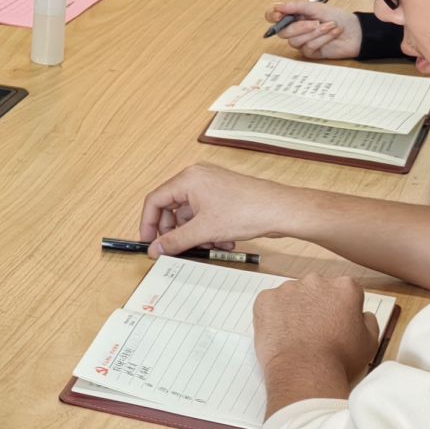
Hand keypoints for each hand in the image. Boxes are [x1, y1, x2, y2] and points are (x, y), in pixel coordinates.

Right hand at [138, 161, 305, 254]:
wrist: (281, 210)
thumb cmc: (248, 209)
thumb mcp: (204, 231)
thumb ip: (175, 241)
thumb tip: (156, 249)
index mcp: (188, 179)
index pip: (155, 200)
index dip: (148, 223)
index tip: (149, 242)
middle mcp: (197, 178)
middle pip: (172, 209)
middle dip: (176, 233)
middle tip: (176, 250)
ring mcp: (211, 186)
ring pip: (190, 215)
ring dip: (196, 235)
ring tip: (209, 246)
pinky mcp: (223, 196)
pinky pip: (205, 216)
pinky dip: (209, 231)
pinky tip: (222, 242)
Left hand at [251, 275, 380, 402]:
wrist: (305, 372)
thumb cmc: (338, 360)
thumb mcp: (370, 342)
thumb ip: (368, 321)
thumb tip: (362, 314)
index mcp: (344, 287)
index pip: (346, 292)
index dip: (343, 310)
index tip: (338, 325)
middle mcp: (316, 281)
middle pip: (318, 290)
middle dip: (318, 306)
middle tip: (316, 332)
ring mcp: (288, 289)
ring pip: (293, 296)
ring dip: (295, 310)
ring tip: (298, 337)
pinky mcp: (266, 299)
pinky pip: (270, 304)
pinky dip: (273, 316)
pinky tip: (281, 335)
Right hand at [266, 1, 364, 59]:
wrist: (355, 31)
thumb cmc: (337, 17)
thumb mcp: (316, 7)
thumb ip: (296, 6)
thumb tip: (277, 6)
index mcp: (294, 16)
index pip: (273, 17)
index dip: (272, 16)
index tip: (279, 15)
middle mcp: (295, 29)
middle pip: (282, 32)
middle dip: (299, 27)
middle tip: (316, 22)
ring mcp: (302, 42)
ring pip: (294, 41)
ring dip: (314, 33)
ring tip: (329, 26)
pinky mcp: (310, 52)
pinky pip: (307, 47)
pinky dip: (322, 39)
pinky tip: (332, 34)